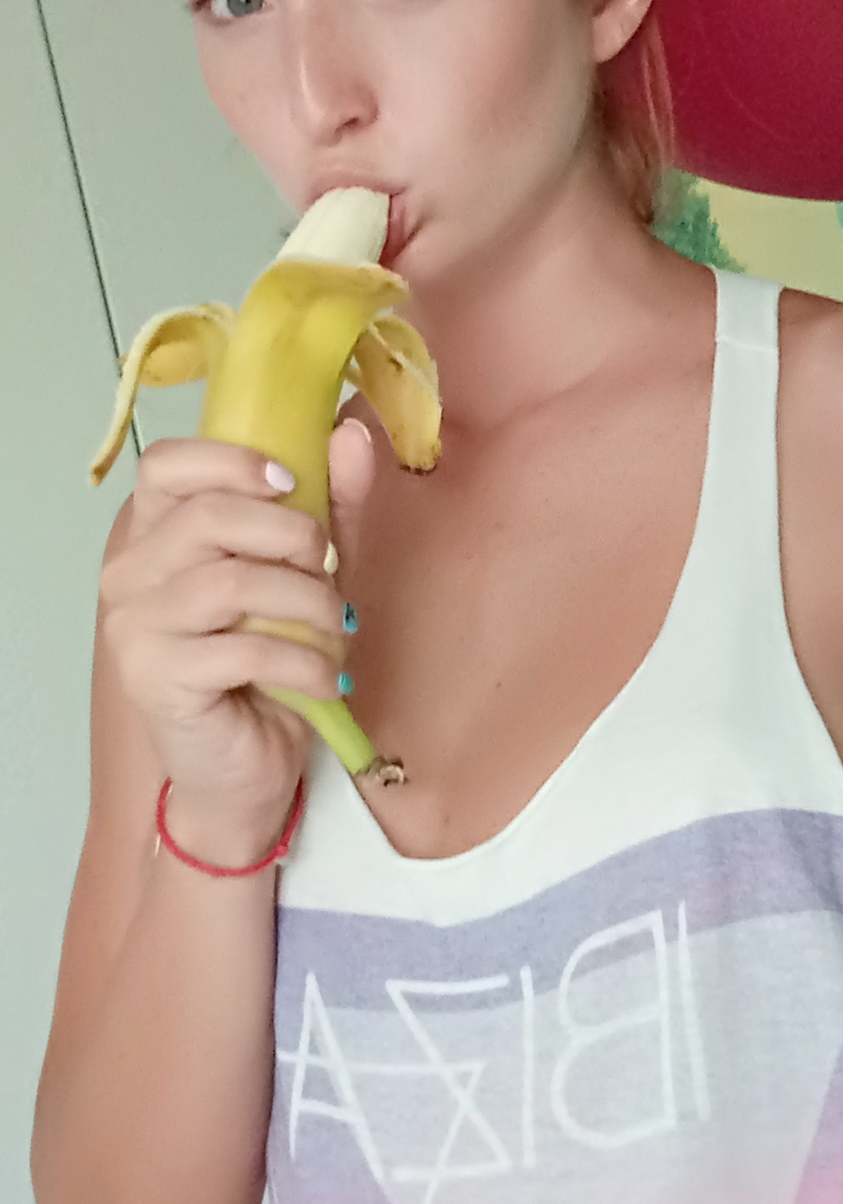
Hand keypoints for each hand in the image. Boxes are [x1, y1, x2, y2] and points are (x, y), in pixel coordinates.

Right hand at [100, 416, 374, 840]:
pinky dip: (304, 661)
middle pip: (206, 517)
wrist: (244, 770)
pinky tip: (325, 679)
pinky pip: (243, 648)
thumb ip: (328, 505)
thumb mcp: (308, 573)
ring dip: (306, 603)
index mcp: (156, 534)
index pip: (166, 465)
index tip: (291, 482)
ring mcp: (136, 628)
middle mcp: (130, 575)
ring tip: (334, 628)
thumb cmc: (269, 664)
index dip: (232, 462)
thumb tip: (351, 432)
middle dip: (291, 536)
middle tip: (328, 568)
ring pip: (231, 583)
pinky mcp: (156, 679)